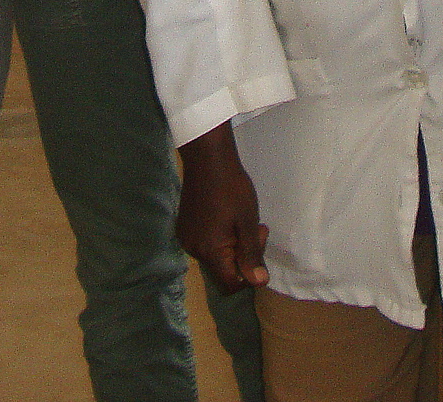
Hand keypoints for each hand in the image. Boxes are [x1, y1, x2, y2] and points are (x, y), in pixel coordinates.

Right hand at [176, 123, 269, 293]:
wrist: (207, 158)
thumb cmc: (232, 188)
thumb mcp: (248, 221)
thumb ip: (251, 254)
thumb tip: (258, 282)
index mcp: (210, 251)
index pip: (230, 284)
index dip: (247, 275)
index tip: (256, 247)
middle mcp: (193, 249)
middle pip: (223, 270)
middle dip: (242, 255)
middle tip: (256, 228)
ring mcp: (186, 237)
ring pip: (215, 256)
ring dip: (232, 245)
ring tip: (241, 219)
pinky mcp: (184, 226)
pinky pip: (205, 243)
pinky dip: (218, 237)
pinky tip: (226, 216)